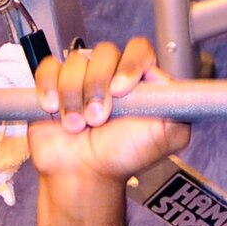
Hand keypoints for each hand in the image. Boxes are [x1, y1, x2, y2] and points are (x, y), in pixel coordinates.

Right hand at [30, 37, 189, 184]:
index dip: (130, 65)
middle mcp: (111, 73)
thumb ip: (178, 104)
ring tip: (76, 125)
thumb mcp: (167, 135)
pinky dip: (48, 87)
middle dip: (97, 88)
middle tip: (97, 119)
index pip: (139, 50)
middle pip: (104, 53)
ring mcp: (81, 77)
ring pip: (75, 62)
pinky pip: (49, 67)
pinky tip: (52, 108)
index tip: (120, 90)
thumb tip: (164, 77)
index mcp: (140, 80)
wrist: (85, 175)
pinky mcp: (53, 84)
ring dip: (73, 97)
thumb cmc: (123, 156)